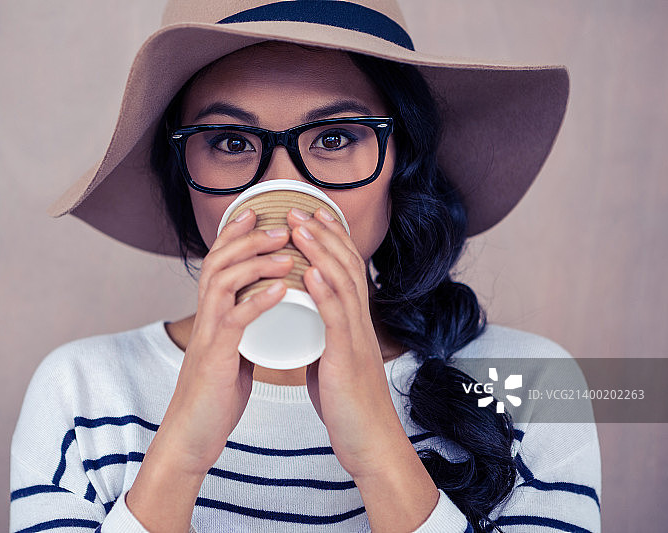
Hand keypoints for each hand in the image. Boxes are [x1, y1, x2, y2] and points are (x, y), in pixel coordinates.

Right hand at [156, 208, 294, 474]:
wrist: (193, 434)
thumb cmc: (216, 394)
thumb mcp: (232, 352)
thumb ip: (244, 330)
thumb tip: (266, 314)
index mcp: (212, 315)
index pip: (218, 262)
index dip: (234, 234)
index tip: (257, 212)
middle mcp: (205, 318)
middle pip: (217, 262)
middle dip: (248, 238)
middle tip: (280, 226)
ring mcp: (208, 335)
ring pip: (224, 282)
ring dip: (255, 262)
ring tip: (286, 252)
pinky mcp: (215, 357)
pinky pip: (235, 321)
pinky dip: (258, 301)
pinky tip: (280, 291)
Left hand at [287, 207, 408, 477]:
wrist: (371, 443)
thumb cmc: (349, 406)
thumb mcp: (332, 364)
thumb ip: (323, 340)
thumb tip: (308, 326)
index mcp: (354, 323)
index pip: (344, 270)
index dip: (329, 239)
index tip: (309, 215)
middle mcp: (360, 323)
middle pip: (345, 266)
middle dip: (321, 234)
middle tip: (297, 208)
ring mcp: (357, 339)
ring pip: (343, 284)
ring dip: (320, 252)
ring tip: (298, 227)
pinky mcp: (348, 359)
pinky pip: (338, 320)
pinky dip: (324, 293)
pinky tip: (311, 274)